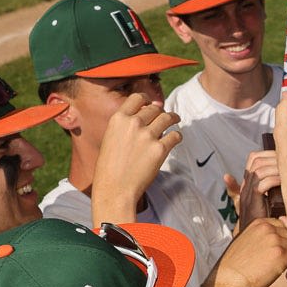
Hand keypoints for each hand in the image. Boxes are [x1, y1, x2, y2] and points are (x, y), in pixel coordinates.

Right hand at [90, 94, 180, 212]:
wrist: (114, 189)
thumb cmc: (109, 168)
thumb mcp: (110, 138)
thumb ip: (124, 126)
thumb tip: (144, 116)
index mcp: (118, 119)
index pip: (137, 98)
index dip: (147, 100)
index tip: (152, 103)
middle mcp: (133, 123)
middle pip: (155, 109)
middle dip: (160, 112)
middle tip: (164, 116)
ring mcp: (147, 135)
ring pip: (167, 118)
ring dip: (173, 118)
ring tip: (176, 119)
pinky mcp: (160, 149)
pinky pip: (175, 136)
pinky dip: (177, 136)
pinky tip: (175, 139)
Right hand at [204, 218, 286, 286]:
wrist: (229, 281)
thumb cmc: (235, 266)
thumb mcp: (245, 241)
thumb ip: (261, 235)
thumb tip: (280, 227)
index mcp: (259, 223)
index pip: (282, 226)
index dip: (283, 239)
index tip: (278, 251)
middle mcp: (268, 228)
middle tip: (282, 262)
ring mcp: (276, 239)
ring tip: (283, 269)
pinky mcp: (281, 254)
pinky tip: (285, 275)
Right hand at [236, 148, 281, 223]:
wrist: (256, 238)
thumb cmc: (264, 222)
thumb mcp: (269, 203)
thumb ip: (271, 191)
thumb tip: (274, 178)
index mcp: (248, 184)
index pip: (253, 159)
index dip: (268, 154)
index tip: (285, 156)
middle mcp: (246, 186)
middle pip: (256, 161)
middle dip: (274, 157)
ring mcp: (248, 194)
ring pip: (259, 170)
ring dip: (276, 167)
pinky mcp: (253, 202)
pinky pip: (262, 184)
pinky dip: (274, 180)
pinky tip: (286, 182)